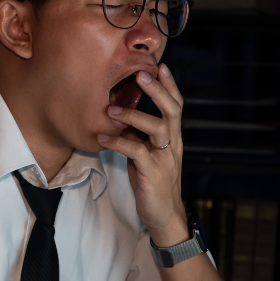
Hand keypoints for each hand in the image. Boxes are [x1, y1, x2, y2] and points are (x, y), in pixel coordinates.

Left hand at [97, 63, 189, 245]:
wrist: (164, 215)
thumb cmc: (154, 181)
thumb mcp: (150, 153)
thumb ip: (142, 135)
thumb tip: (122, 114)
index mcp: (174, 137)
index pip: (177, 105)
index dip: (170, 85)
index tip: (160, 65)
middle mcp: (174, 144)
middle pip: (173, 110)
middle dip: (158, 90)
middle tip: (140, 73)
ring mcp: (165, 159)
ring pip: (158, 128)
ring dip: (134, 115)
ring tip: (112, 109)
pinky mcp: (154, 174)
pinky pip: (137, 152)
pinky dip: (119, 143)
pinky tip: (103, 138)